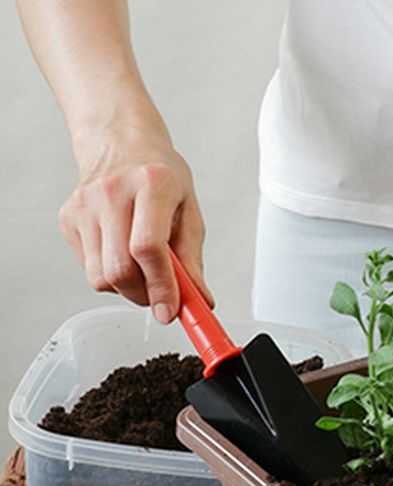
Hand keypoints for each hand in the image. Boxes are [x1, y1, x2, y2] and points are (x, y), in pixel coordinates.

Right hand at [58, 125, 211, 321]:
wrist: (121, 143)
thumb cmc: (160, 175)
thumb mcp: (190, 211)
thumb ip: (193, 259)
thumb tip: (199, 300)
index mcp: (151, 185)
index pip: (148, 248)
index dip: (161, 286)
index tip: (171, 310)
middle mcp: (112, 193)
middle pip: (120, 269)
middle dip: (145, 295)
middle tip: (162, 296)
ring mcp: (84, 206)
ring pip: (100, 277)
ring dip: (127, 289)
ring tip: (145, 273)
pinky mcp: (68, 219)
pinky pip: (89, 268)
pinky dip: (110, 275)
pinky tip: (123, 255)